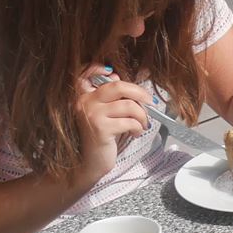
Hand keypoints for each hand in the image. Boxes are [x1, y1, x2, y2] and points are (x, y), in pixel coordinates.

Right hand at [73, 72, 151, 187]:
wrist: (89, 163)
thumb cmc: (100, 137)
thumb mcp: (103, 114)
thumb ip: (110, 97)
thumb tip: (120, 78)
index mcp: (83, 95)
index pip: (87, 74)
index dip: (99, 68)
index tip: (115, 73)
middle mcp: (84, 102)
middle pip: (118, 86)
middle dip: (140, 92)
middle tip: (150, 102)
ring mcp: (91, 114)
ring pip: (129, 105)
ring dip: (142, 116)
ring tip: (142, 124)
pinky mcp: (101, 128)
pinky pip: (130, 121)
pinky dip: (138, 127)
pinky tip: (135, 133)